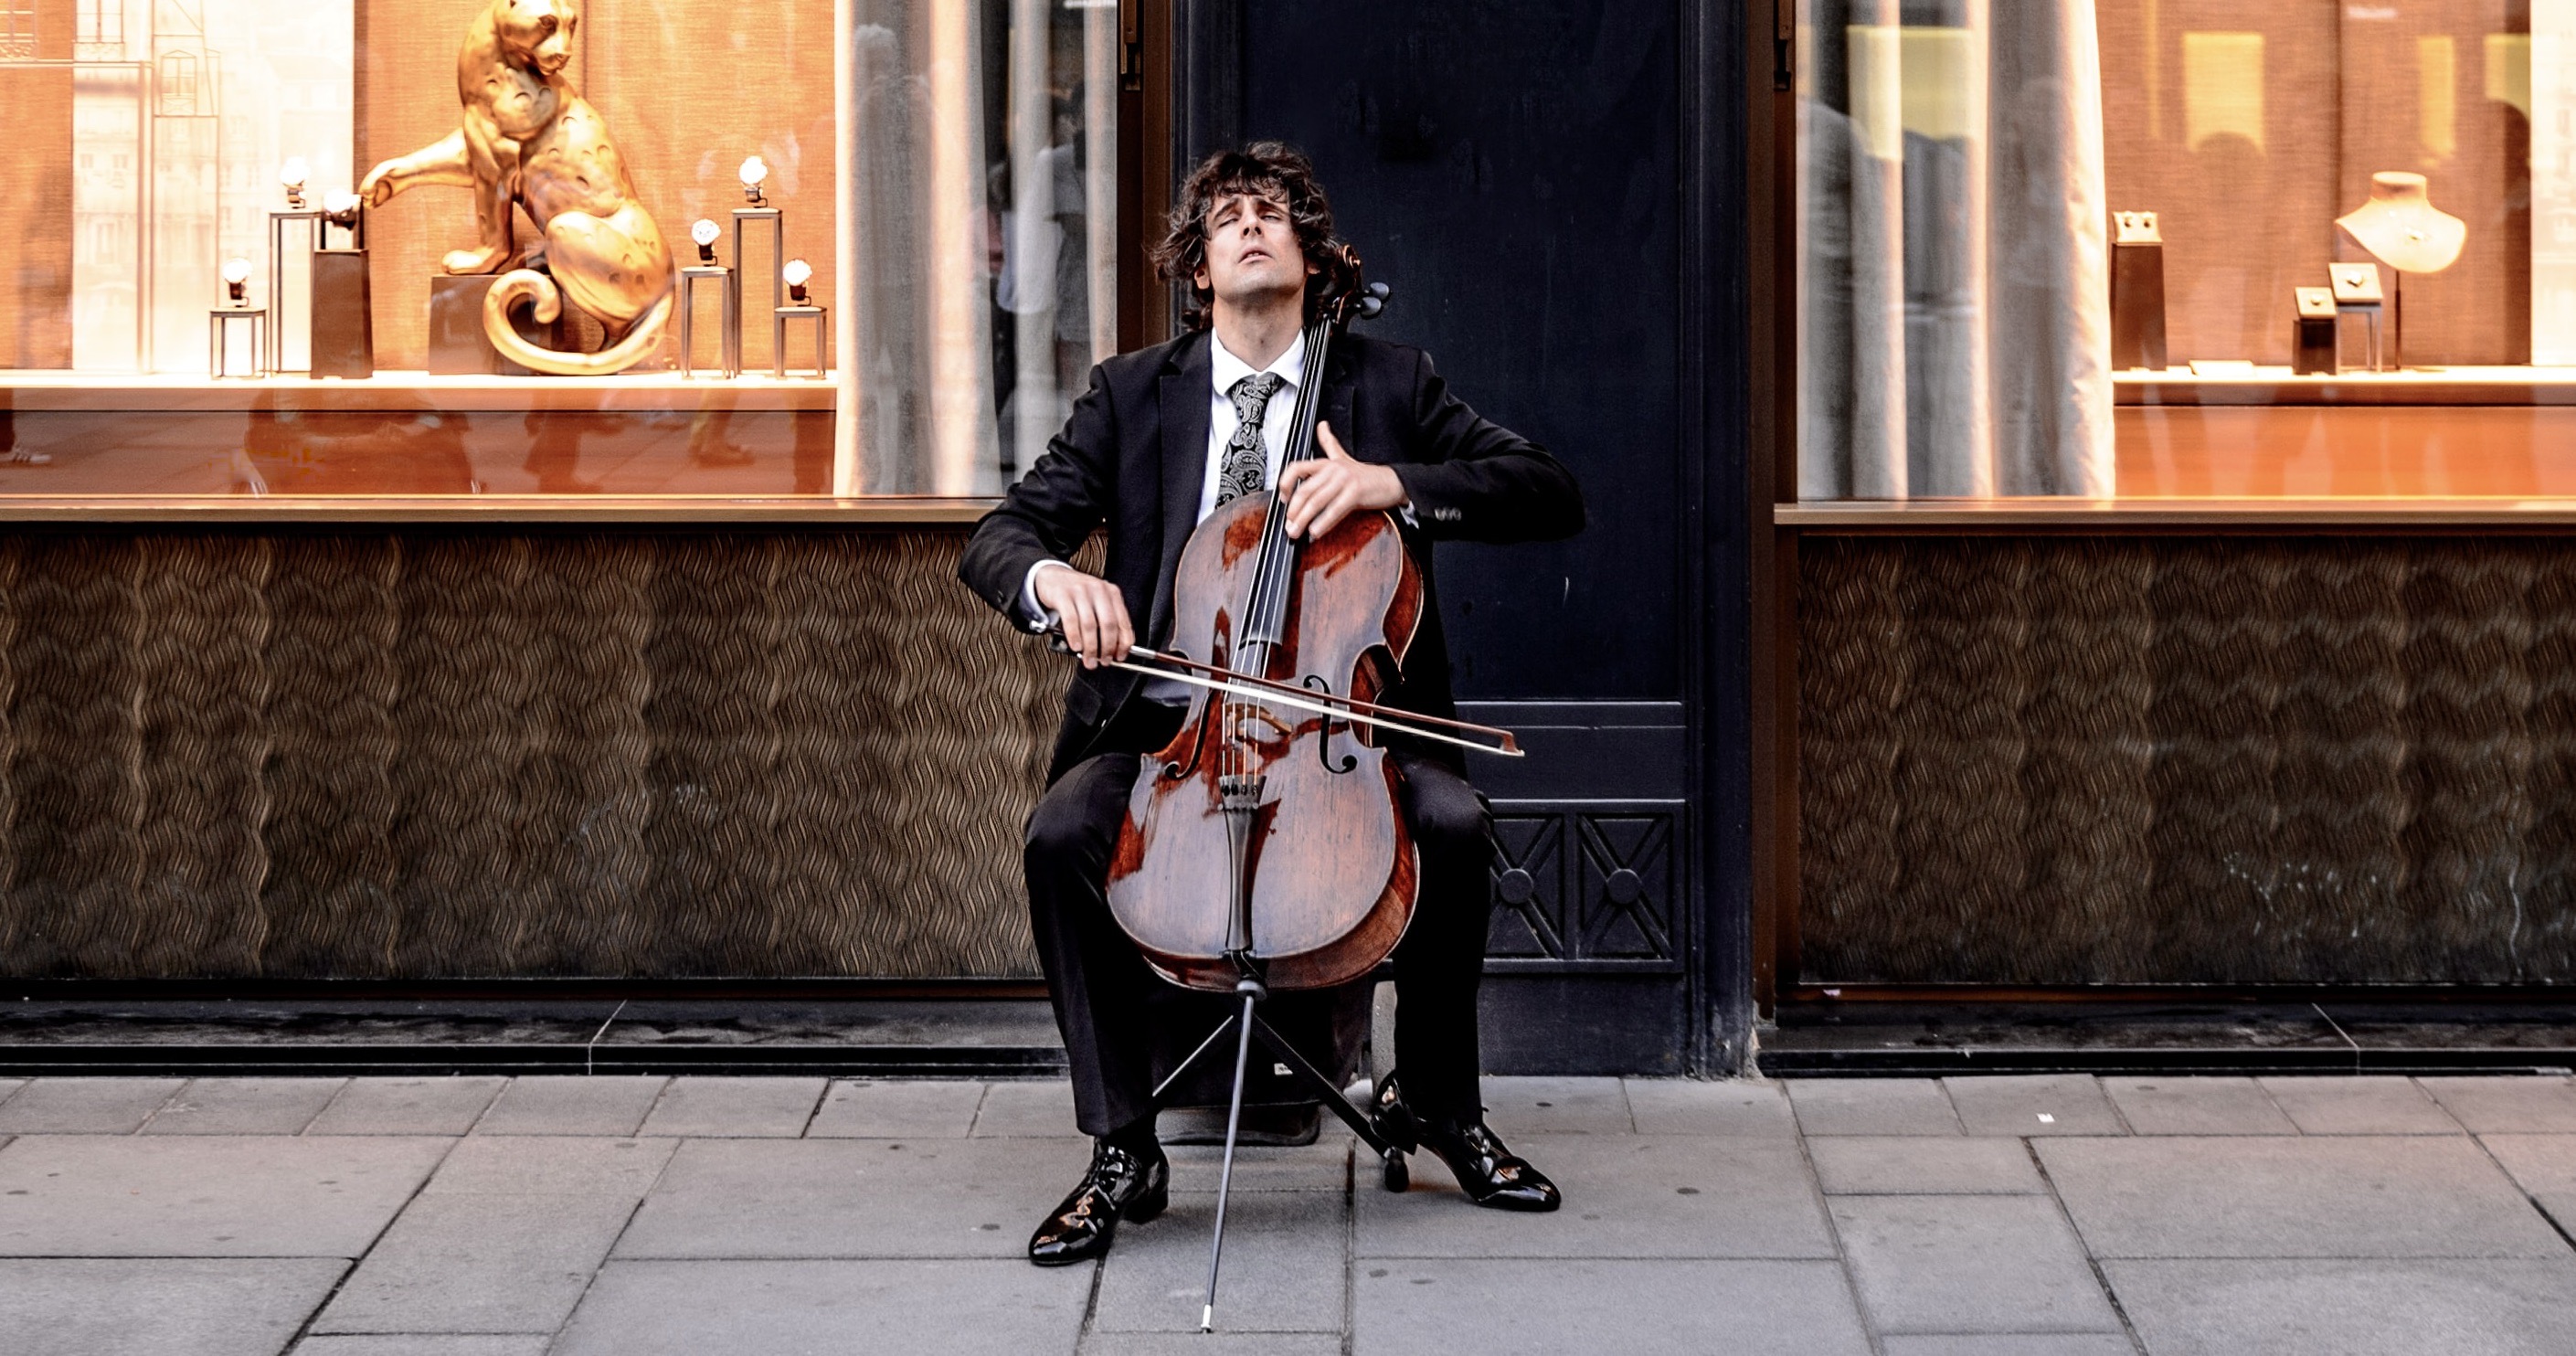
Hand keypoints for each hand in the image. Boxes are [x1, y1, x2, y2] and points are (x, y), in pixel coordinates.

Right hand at [1033, 565, 1132, 669]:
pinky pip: (1071, 620)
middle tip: (1104, 661)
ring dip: (1090, 647)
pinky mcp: (1063, 595)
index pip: (1124, 622)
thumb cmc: (1077, 594)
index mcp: (1111, 593)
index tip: (1120, 656)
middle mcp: (1098, 590)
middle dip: (1107, 648)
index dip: (1123, 643)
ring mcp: (1080, 591)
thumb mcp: (1097, 602)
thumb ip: (1105, 621)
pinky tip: (1076, 646)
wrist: (1052, 576)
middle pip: (1108, 624)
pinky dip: (1074, 637)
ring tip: (1089, 659)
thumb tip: (1112, 650)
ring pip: (1090, 625)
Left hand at [1278, 422, 1406, 540]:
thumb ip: (1329, 443)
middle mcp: (1333, 469)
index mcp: (1327, 463)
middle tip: (1288, 525)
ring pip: (1317, 501)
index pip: (1297, 468)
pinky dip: (1323, 522)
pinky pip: (1334, 509)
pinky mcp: (1355, 493)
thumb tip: (1322, 426)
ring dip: (1304, 519)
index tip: (1283, 499)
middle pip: (1305, 490)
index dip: (1286, 483)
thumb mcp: (1343, 457)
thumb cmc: (1365, 474)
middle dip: (1294, 511)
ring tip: (1297, 531)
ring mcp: (1344, 480)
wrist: (1392, 482)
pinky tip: (1316, 531)